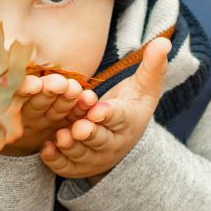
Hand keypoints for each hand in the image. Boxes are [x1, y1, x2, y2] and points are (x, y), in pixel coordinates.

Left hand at [39, 37, 170, 182]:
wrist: (120, 138)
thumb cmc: (130, 106)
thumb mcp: (145, 86)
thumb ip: (152, 66)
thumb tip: (163, 42)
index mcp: (128, 122)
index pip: (120, 118)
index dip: (109, 115)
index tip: (98, 110)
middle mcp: (113, 143)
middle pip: (101, 140)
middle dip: (90, 134)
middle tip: (79, 128)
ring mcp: (95, 158)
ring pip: (83, 155)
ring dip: (72, 147)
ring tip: (61, 136)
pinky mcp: (78, 167)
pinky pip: (67, 168)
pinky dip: (56, 161)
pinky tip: (47, 149)